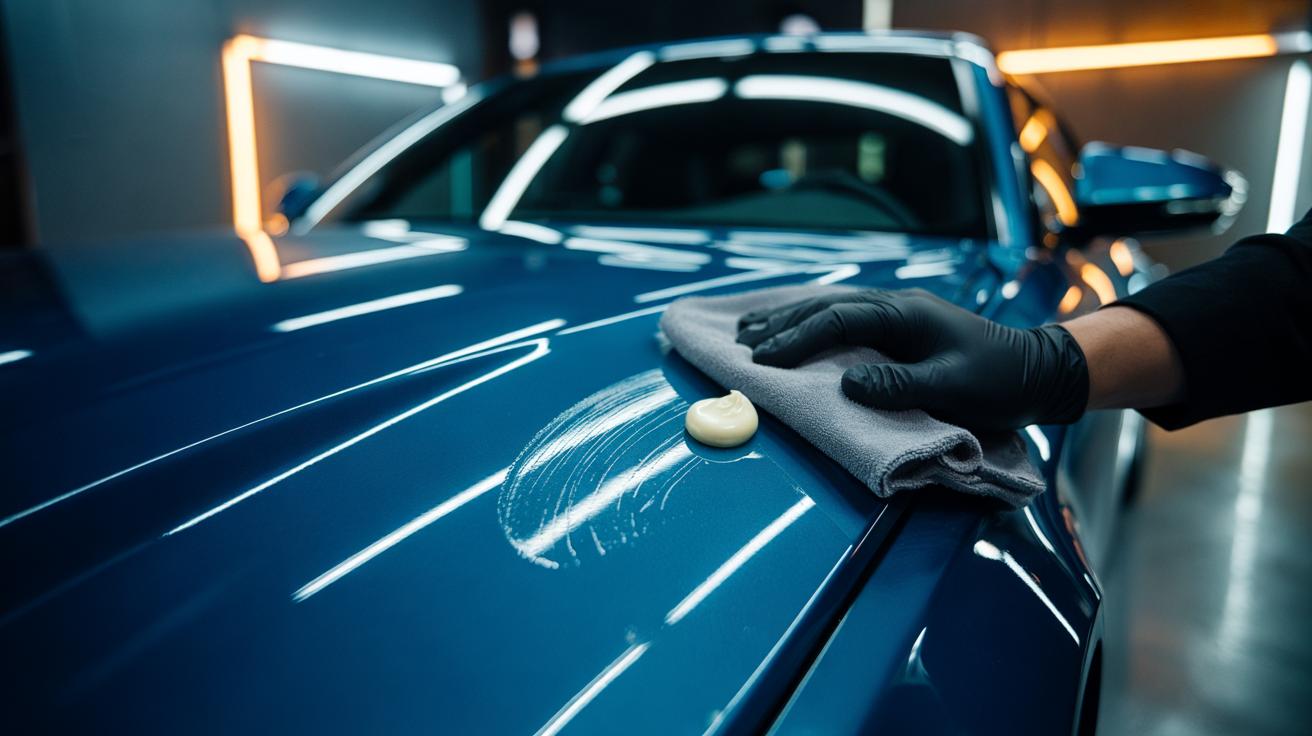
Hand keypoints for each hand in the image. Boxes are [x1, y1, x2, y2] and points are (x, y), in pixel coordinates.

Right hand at [737, 288, 1088, 430]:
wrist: (1040, 370)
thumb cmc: (1000, 382)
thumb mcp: (954, 389)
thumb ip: (900, 387)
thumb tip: (847, 383)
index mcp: (906, 315)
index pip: (837, 321)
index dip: (797, 340)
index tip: (762, 360)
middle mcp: (896, 307)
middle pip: (825, 308)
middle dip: (780, 326)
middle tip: (739, 345)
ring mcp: (897, 314)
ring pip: (830, 309)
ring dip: (789, 320)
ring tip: (748, 331)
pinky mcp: (899, 327)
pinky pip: (843, 319)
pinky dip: (810, 324)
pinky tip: (793, 328)